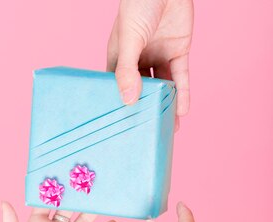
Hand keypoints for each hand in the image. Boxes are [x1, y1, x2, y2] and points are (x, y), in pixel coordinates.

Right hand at [107, 0, 193, 122]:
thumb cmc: (137, 6)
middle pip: (141, 89)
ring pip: (163, 86)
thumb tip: (129, 100)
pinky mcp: (179, 51)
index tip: (121, 124)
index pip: (117, 86)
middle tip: (147, 132)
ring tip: (169, 127)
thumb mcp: (129, 40)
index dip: (119, 103)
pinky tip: (183, 110)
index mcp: (119, 57)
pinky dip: (182, 93)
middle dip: (145, 109)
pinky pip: (181, 76)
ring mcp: (159, 55)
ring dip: (166, 105)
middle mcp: (138, 59)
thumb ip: (128, 69)